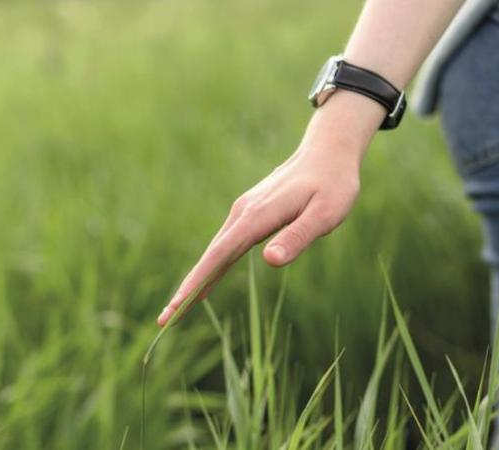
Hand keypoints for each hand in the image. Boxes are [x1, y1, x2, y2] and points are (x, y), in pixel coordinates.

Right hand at [156, 142, 361, 325]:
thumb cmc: (333, 185)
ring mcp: (244, 212)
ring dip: (196, 279)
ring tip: (177, 309)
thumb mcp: (325, 214)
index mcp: (257, 216)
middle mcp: (243, 213)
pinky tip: (205, 282)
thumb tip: (270, 261)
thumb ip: (298, 236)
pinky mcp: (249, 214)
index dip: (197, 281)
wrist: (327, 151)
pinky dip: (211, 267)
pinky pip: (225, 245)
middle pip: (210, 257)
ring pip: (215, 252)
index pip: (219, 255)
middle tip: (166, 321)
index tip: (177, 306)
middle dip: (187, 289)